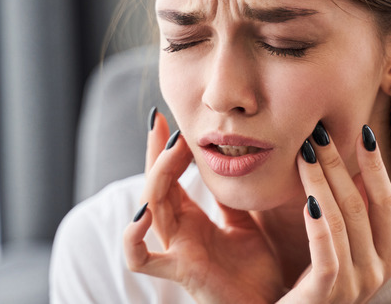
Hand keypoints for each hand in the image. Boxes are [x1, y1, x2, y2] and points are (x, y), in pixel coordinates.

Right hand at [123, 110, 284, 303]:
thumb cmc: (257, 271)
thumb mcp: (246, 221)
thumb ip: (233, 196)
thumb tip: (235, 157)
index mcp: (191, 220)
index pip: (169, 176)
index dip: (164, 148)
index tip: (166, 118)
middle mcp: (178, 233)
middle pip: (155, 185)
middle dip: (156, 152)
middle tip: (163, 122)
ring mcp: (176, 250)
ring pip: (150, 208)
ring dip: (158, 176)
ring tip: (172, 150)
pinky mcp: (181, 271)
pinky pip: (141, 259)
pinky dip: (133, 237)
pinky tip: (143, 213)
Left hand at [279, 124, 390, 302]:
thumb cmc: (305, 284)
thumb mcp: (331, 243)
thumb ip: (338, 208)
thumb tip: (333, 160)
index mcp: (383, 255)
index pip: (386, 200)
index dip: (376, 165)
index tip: (363, 131)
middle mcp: (377, 271)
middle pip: (362, 205)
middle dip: (341, 164)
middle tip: (320, 131)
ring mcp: (355, 286)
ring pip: (343, 222)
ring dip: (323, 181)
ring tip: (304, 152)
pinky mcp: (327, 297)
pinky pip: (328, 256)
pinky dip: (320, 225)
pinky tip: (308, 200)